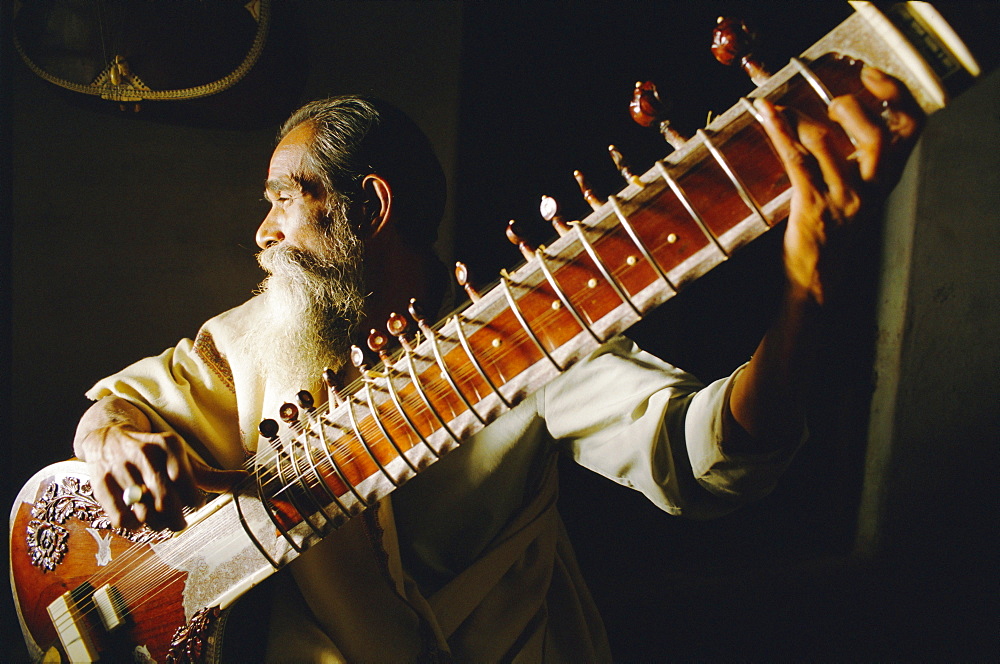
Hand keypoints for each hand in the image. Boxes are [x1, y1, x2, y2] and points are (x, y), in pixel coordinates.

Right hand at [76, 397, 244, 530]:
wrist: (109, 436)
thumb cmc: (154, 453)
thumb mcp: (182, 458)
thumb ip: (212, 475)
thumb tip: (244, 480)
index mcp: (169, 444)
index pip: (187, 481)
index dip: (194, 501)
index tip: (194, 505)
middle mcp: (144, 452)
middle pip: (166, 499)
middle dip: (176, 519)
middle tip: (178, 523)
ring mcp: (120, 466)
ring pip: (144, 510)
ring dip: (155, 524)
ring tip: (159, 522)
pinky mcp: (100, 482)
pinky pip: (121, 516)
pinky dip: (133, 525)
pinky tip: (138, 519)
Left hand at [755, 66, 923, 304]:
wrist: (817, 278)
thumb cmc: (833, 233)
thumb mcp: (858, 195)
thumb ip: (856, 162)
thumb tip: (837, 118)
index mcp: (885, 180)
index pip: (910, 129)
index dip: (896, 96)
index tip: (871, 75)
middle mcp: (870, 189)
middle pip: (878, 137)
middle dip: (853, 108)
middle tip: (831, 102)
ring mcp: (842, 199)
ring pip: (827, 145)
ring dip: (802, 120)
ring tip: (784, 110)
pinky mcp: (811, 207)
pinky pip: (796, 161)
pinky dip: (780, 133)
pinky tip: (769, 116)